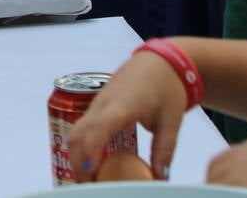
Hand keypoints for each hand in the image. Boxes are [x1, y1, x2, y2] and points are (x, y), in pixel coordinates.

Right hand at [68, 50, 187, 180]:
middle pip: (78, 132)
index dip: (91, 150)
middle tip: (87, 184)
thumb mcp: (171, 121)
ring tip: (87, 177)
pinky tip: (90, 161)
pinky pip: (80, 127)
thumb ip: (164, 150)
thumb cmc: (166, 88)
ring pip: (74, 130)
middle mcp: (102, 104)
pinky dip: (79, 146)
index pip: (99, 128)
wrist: (158, 62)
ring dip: (75, 154)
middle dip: (77, 160)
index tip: (91, 172)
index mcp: (121, 106)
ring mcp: (96, 104)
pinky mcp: (96, 106)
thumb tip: (161, 177)